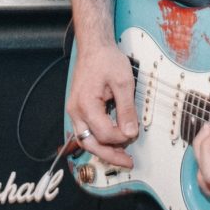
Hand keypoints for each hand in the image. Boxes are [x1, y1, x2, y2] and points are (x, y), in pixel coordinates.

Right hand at [66, 41, 138, 167]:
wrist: (94, 47)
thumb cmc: (107, 60)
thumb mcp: (124, 82)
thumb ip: (127, 109)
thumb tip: (131, 132)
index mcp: (85, 104)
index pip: (104, 133)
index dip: (121, 137)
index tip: (135, 133)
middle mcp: (76, 111)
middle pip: (90, 143)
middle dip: (110, 155)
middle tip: (128, 162)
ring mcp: (75, 111)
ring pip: (85, 140)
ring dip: (103, 149)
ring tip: (121, 155)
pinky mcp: (79, 109)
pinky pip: (86, 131)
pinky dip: (98, 139)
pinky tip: (112, 141)